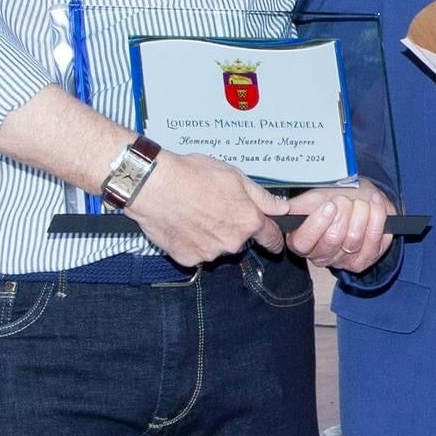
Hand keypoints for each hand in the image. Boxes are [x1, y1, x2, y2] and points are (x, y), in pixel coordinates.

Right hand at [128, 151, 285, 265]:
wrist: (154, 186)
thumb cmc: (191, 176)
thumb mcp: (234, 177)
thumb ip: (262, 197)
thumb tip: (281, 208)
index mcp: (248, 221)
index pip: (271, 238)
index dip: (273, 237)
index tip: (272, 240)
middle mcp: (232, 242)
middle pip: (240, 241)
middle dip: (232, 228)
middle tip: (214, 207)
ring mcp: (209, 253)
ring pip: (217, 247)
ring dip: (210, 235)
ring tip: (194, 212)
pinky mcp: (188, 259)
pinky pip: (195, 252)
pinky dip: (191, 242)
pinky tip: (182, 224)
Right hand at [284, 180, 393, 272]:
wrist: (359, 197)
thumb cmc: (333, 198)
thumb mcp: (311, 198)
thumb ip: (296, 206)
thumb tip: (281, 211)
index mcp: (302, 242)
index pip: (304, 243)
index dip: (318, 223)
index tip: (330, 204)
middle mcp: (322, 256)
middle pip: (332, 240)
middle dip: (343, 214)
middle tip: (346, 200)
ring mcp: (345, 261)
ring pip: (354, 241)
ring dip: (362, 214)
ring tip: (361, 202)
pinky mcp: (367, 260)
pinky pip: (376, 243)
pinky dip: (378, 219)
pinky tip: (375, 205)